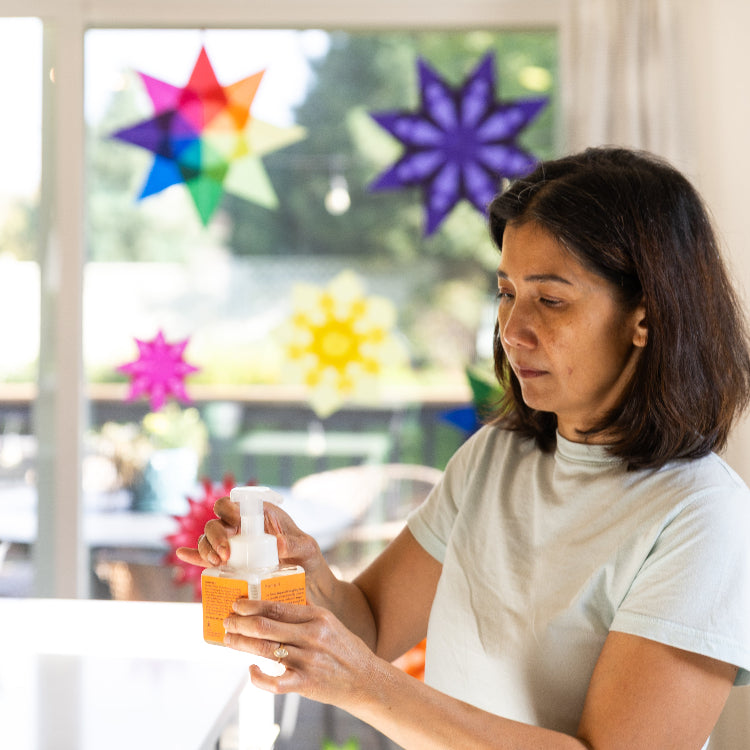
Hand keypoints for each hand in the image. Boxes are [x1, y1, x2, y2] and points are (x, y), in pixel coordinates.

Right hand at [175, 497, 328, 582]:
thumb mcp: (307, 549)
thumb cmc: (309, 560)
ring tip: (218, 564)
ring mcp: (234, 547)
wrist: (309, 585)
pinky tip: (183, 554)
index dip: (227, 510)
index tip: (233, 525)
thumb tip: (277, 544)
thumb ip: (295, 544)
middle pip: (216, 523)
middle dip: (215, 536)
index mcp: (260, 515)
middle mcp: (243, 529)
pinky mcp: (230, 565)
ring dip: (206, 550)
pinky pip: (206, 558)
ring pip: (208, 540)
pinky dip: (194, 556)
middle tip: (226, 555)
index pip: (234, 504)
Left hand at [223, 598, 381, 709]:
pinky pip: (274, 682)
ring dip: (241, 644)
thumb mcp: (329, 622)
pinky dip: (258, 677)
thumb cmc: (344, 648)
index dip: (252, 605)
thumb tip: (277, 602)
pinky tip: (251, 669)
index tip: (237, 604)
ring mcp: (308, 661)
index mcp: (317, 617)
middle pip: (265, 627)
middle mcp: (312, 636)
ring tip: (229, 640)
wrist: (365, 679)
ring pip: (265, 650)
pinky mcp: (305, 684)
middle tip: (227, 621)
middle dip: (240, 623)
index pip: (277, 607)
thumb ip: (306, 613)